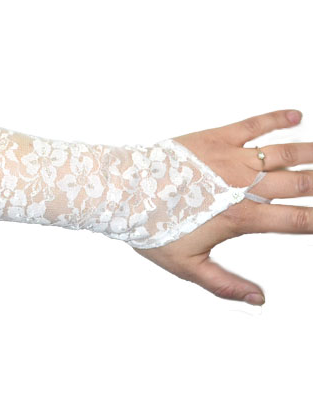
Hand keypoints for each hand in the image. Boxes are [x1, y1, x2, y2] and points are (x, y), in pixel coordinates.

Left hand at [132, 109, 310, 304]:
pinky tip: (295, 115)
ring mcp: (230, 159)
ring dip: (311, 153)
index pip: (295, 220)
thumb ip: (224, 283)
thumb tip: (258, 299)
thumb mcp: (186, 265)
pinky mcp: (215, 139)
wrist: (122, 192)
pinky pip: (252, 125)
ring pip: (284, 152)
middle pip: (299, 182)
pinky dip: (275, 119)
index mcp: (240, 217)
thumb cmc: (149, 228)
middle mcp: (242, 185)